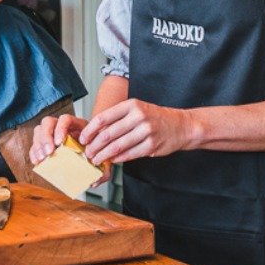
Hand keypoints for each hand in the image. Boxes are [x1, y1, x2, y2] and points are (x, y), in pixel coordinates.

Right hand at [29, 113, 87, 163]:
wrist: (89, 153)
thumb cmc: (91, 149)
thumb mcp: (93, 147)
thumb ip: (91, 151)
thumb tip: (89, 161)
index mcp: (75, 123)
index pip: (65, 119)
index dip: (60, 129)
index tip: (59, 143)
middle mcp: (60, 125)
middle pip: (47, 122)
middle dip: (46, 137)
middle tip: (49, 152)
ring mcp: (50, 132)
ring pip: (39, 131)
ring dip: (38, 145)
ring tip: (42, 158)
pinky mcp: (44, 143)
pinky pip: (35, 144)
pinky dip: (34, 152)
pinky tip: (37, 161)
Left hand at [79, 99, 193, 164]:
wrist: (181, 125)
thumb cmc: (155, 117)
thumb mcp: (137, 109)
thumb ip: (118, 118)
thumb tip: (95, 131)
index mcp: (131, 105)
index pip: (103, 118)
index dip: (90, 130)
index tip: (83, 139)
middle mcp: (138, 116)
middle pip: (108, 134)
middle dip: (94, 146)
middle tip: (87, 153)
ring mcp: (146, 131)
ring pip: (117, 146)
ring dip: (103, 155)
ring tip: (96, 159)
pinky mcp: (151, 145)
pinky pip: (129, 154)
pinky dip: (117, 159)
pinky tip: (112, 160)